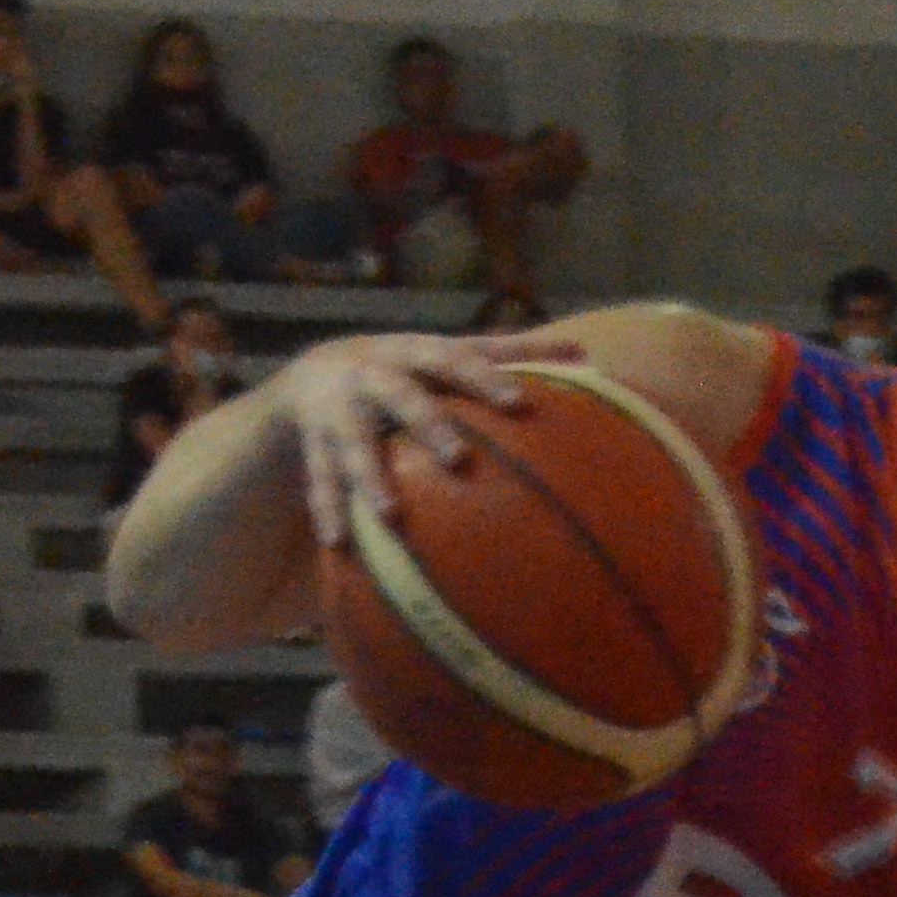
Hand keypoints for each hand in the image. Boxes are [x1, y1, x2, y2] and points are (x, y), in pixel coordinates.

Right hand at [270, 328, 589, 550]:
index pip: (455, 360)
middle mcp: (373, 377)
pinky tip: (338, 545)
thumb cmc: (410, 369)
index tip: (519, 404)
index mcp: (414, 354)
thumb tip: (583, 351)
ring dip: (369, 478)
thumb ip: (511, 354)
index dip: (484, 379)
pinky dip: (328, 511)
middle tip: (458, 460)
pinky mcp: (314, 445)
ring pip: (352, 444)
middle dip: (427, 425)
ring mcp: (340, 411)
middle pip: (401, 398)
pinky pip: (319, 481)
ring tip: (389, 516)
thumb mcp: (450, 353)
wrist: (316, 372)